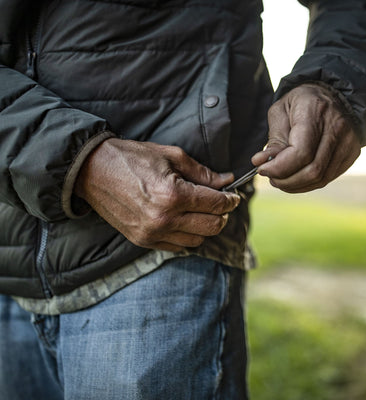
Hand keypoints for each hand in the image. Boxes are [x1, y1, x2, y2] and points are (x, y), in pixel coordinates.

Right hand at [74, 138, 239, 251]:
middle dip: (222, 215)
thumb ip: (202, 172)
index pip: (216, 204)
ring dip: (204, 227)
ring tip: (200, 212)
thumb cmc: (131, 158)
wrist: (93, 171)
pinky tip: (182, 221)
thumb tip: (226, 181)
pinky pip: (177, 246)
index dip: (230, 200)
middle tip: (220, 204)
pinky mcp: (142, 241)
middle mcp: (164, 219)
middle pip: (212, 227)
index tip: (233, 196)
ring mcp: (152, 234)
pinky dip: (186, 236)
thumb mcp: (171, 156)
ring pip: (197, 240)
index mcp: (173, 195)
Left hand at [251, 83, 360, 192]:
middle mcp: (337, 128)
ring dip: (295, 185)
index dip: (279, 167)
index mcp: (315, 111)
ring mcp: (348, 143)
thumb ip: (273, 140)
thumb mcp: (280, 112)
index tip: (262, 169)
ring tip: (280, 179)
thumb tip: (260, 163)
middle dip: (286, 181)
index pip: (301, 152)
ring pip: (320, 179)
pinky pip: (327, 178)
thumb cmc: (300, 103)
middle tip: (270, 178)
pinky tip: (294, 179)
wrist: (332, 94)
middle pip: (312, 170)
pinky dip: (306, 184)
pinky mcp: (351, 154)